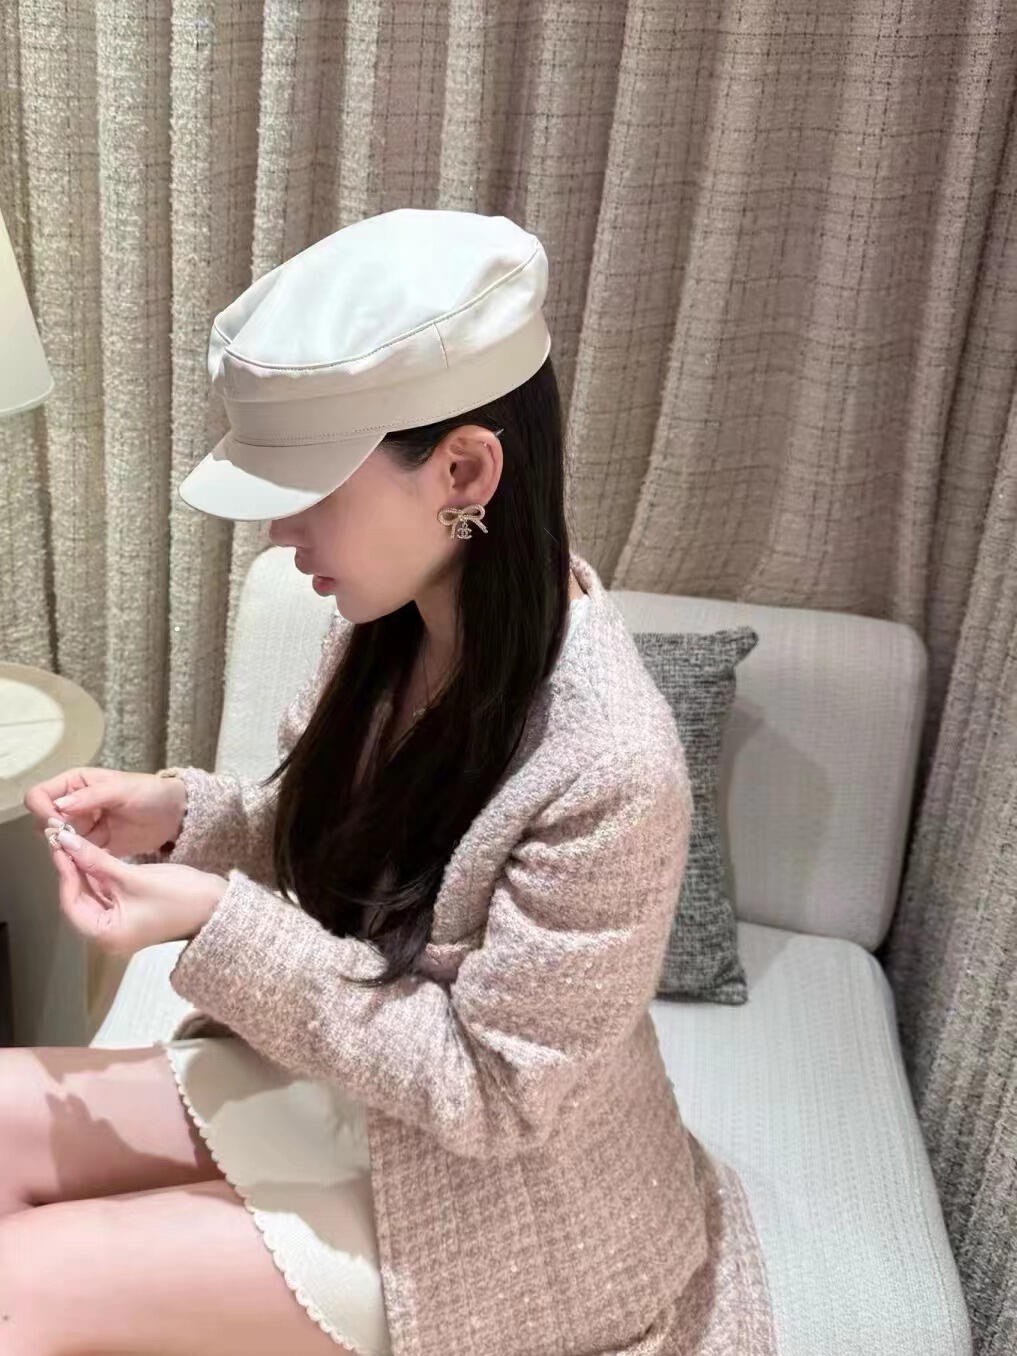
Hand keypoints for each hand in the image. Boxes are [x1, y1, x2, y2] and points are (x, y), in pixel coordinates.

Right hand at [23, 766, 186, 857]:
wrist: (174, 814)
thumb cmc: (150, 793)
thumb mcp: (122, 789)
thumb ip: (91, 796)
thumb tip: (59, 806)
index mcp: (74, 784)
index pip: (40, 796)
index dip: (42, 810)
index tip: (56, 825)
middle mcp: (72, 805)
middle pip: (43, 822)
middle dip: (53, 834)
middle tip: (73, 842)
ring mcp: (81, 828)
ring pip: (57, 842)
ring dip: (65, 850)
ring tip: (84, 853)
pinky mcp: (93, 847)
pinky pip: (75, 856)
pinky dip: (78, 860)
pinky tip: (90, 863)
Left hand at [45, 824, 227, 954]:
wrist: (219, 906)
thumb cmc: (179, 896)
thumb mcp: (133, 877)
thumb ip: (97, 860)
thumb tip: (65, 842)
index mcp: (105, 935)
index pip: (71, 902)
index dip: (65, 872)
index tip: (59, 845)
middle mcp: (107, 935)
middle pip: (79, 899)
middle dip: (73, 870)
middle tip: (64, 841)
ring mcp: (120, 925)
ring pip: (92, 894)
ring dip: (85, 871)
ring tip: (75, 843)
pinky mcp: (130, 914)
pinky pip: (107, 894)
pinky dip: (100, 876)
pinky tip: (94, 855)